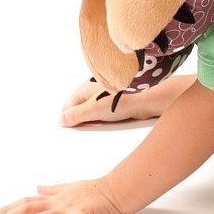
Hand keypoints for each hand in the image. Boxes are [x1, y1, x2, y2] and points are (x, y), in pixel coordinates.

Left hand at [0, 177, 129, 213]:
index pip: (27, 202)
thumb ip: (53, 189)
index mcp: (55, 197)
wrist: (117, 188)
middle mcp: (58, 202)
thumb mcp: (70, 187)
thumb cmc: (97, 190)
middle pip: (28, 209)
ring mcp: (69, 209)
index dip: (9, 209)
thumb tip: (38, 187)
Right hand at [60, 75, 197, 126]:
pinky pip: (109, 110)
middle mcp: (96, 87)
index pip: (69, 106)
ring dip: (99, 118)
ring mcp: (109, 92)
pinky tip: (117, 118)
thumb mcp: (95, 109)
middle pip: (82, 108)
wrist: (152, 97)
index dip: (71, 118)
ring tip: (107, 121)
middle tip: (93, 125)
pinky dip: (110, 116)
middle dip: (85, 118)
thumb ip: (76, 115)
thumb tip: (61, 120)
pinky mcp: (121, 98)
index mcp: (86, 86)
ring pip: (97, 110)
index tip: (77, 127)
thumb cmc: (124, 98)